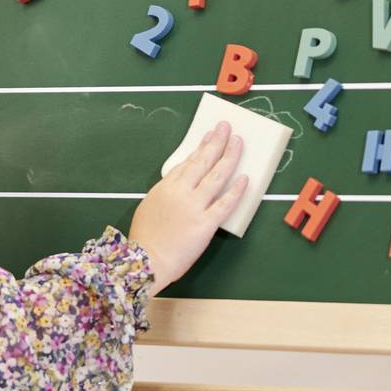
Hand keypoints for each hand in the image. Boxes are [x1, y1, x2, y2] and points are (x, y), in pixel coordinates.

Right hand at [129, 121, 248, 288]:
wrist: (146, 262)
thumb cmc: (144, 238)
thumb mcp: (149, 207)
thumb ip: (165, 194)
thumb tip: (179, 186)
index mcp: (165, 187)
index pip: (187, 163)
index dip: (201, 148)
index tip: (210, 137)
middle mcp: (181, 192)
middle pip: (203, 162)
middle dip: (216, 142)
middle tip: (226, 128)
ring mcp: (194, 207)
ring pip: (216, 176)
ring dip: (229, 157)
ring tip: (238, 143)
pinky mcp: (206, 224)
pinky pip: (225, 204)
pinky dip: (236, 190)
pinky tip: (245, 178)